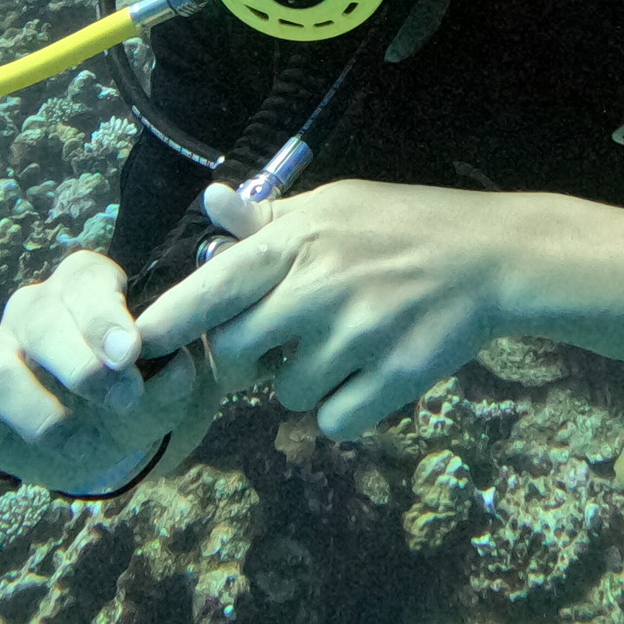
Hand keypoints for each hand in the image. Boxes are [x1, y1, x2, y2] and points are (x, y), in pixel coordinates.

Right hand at [0, 248, 207, 492]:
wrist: (110, 440)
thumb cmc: (140, 398)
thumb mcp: (166, 392)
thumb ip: (172, 384)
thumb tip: (178, 371)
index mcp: (85, 288)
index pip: (83, 281)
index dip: (103, 315)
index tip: (128, 354)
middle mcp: (32, 313)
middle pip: (34, 316)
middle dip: (78, 361)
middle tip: (122, 397)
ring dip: (36, 407)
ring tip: (78, 442)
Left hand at [132, 177, 523, 439]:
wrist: (490, 257)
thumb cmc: (402, 225)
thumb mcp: (334, 206)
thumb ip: (268, 220)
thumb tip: (213, 202)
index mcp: (297, 242)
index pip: (211, 288)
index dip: (166, 322)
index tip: (133, 345)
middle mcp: (319, 288)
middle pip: (233, 354)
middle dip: (244, 359)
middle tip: (277, 341)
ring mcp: (357, 335)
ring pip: (285, 395)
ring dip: (302, 383)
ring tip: (340, 347)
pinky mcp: (394, 377)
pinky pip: (333, 421)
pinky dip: (343, 409)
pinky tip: (366, 374)